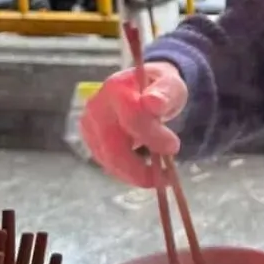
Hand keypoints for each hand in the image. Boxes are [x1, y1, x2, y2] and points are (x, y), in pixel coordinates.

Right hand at [80, 61, 188, 186]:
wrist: (142, 89)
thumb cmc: (158, 88)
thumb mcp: (171, 86)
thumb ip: (165, 93)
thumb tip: (153, 102)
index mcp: (117, 88)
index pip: (131, 118)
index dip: (152, 136)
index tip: (174, 147)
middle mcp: (97, 106)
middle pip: (113, 146)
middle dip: (139, 168)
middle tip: (165, 177)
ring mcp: (89, 124)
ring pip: (108, 160)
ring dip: (134, 174)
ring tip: (159, 176)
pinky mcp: (90, 140)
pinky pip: (107, 163)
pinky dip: (126, 172)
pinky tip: (143, 171)